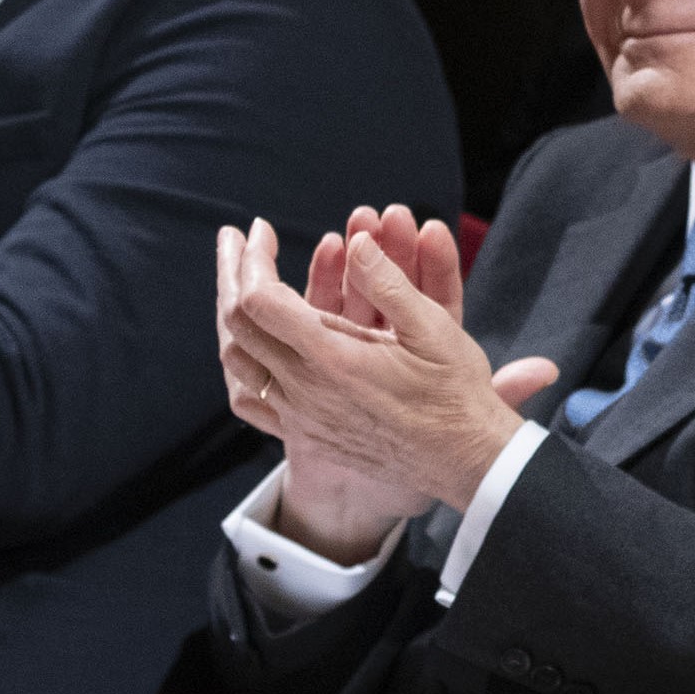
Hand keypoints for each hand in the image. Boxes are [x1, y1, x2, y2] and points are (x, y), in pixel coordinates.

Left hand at [217, 214, 555, 563]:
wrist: (463, 463)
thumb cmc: (454, 395)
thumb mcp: (434, 329)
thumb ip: (389, 282)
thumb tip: (355, 244)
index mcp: (331, 359)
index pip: (259, 300)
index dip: (253, 258)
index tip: (262, 230)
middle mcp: (304, 391)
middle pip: (238, 325)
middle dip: (232, 273)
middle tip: (238, 242)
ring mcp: (299, 417)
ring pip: (238, 361)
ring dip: (231, 316)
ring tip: (237, 284)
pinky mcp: (305, 435)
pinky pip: (252, 400)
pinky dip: (242, 365)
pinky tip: (251, 345)